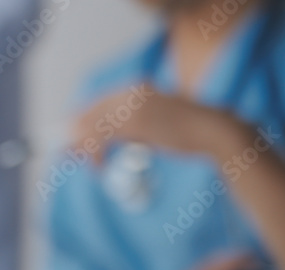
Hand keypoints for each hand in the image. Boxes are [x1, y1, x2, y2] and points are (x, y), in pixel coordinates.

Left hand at [73, 87, 248, 164]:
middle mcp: (130, 92)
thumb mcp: (150, 125)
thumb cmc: (184, 132)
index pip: (95, 104)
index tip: (70, 142)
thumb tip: (97, 140)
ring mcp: (133, 105)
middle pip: (88, 114)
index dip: (78, 123)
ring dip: (85, 149)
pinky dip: (96, 155)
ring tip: (93, 166)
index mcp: (134, 88)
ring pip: (92, 127)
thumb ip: (125, 128)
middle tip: (71, 157)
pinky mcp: (137, 121)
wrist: (213, 131)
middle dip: (76, 137)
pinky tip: (100, 167)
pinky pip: (103, 138)